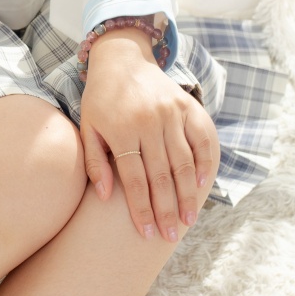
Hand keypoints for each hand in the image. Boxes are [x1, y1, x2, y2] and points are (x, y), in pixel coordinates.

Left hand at [79, 29, 218, 242]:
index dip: (142, 209)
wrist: (121, 59)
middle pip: (161, 175)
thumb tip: (105, 197)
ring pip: (184, 162)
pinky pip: (202, 138)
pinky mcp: (187, 105)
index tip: (147, 233)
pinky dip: (206, 162)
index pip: (134, 180)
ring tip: (188, 220)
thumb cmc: (101, 100)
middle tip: (170, 236)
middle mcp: (148, 122)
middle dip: (167, 210)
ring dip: (188, 194)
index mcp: (121, 130)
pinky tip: (204, 184)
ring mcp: (171, 113)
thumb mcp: (88, 127)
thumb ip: (95, 162)